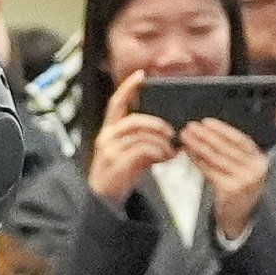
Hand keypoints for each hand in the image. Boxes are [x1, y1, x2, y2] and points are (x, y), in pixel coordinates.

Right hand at [87, 75, 175, 202]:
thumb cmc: (119, 173)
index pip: (116, 103)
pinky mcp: (118, 164)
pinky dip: (160, 153)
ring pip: (142, 136)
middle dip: (157, 123)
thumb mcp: (127, 151)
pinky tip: (167, 158)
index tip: (141, 75)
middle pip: (135, 120)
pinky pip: (144, 151)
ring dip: (162, 142)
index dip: (128, 87)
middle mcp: (106, 137)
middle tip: (172, 131)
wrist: (103, 199)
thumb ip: (143, 139)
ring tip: (172, 150)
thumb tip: (170, 133)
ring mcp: (111, 151)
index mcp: (108, 130)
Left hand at [176, 117, 269, 237]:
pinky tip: (190, 154)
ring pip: (216, 158)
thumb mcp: (244, 168)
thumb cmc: (240, 188)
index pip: (240, 139)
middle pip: (226, 147)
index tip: (206, 122)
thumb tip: (208, 132)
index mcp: (260, 159)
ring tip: (186, 138)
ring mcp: (243, 181)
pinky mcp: (229, 190)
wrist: (242, 217)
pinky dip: (198, 161)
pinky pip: (210, 171)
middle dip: (206, 136)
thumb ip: (232, 152)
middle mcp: (254, 169)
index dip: (222, 129)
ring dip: (198, 146)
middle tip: (190, 127)